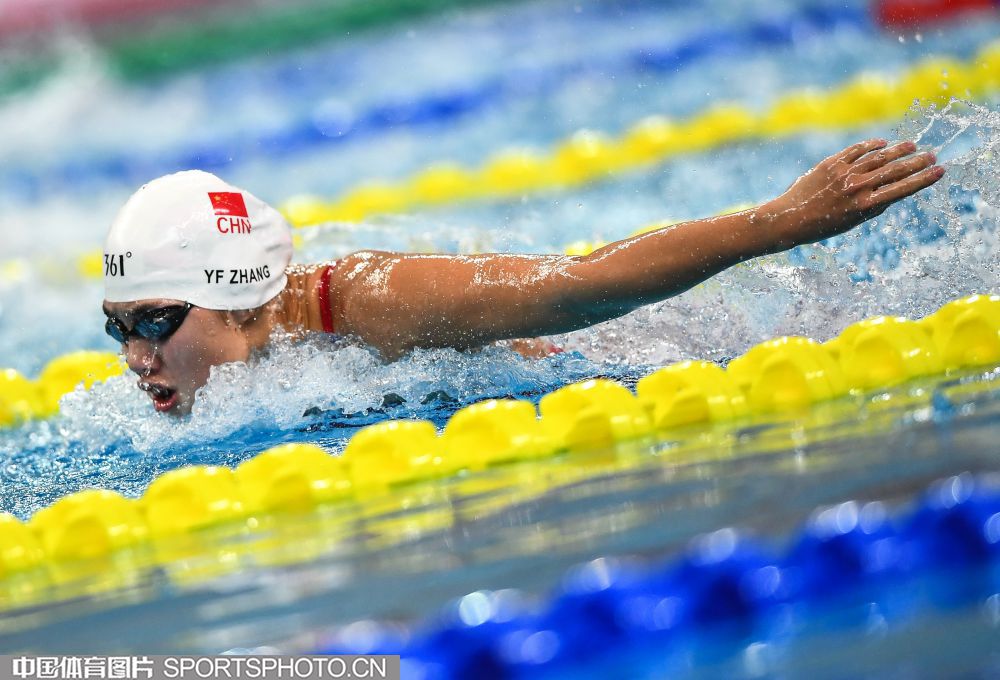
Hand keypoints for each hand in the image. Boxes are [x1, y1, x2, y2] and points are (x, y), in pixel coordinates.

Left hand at [762, 138, 944, 248]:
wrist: (790, 218)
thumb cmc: (823, 225)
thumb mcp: (852, 222)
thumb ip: (873, 206)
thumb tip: (894, 190)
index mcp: (865, 206)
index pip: (903, 189)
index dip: (924, 178)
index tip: (940, 170)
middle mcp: (857, 188)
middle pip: (895, 170)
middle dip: (917, 161)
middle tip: (932, 155)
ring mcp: (844, 174)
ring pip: (878, 157)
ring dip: (898, 150)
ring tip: (912, 146)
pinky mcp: (831, 163)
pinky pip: (856, 150)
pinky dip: (871, 145)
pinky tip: (883, 143)